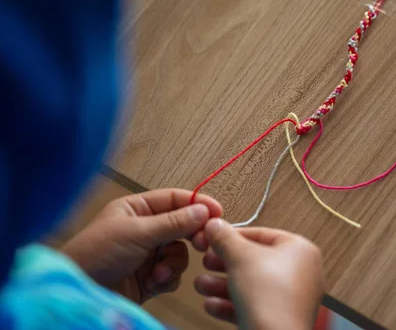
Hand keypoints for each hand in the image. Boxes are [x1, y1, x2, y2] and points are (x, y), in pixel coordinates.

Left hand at [61, 189, 221, 303]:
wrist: (79, 294)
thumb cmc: (96, 254)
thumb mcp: (136, 233)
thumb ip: (173, 222)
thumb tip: (203, 210)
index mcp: (137, 209)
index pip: (174, 200)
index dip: (197, 203)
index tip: (217, 212)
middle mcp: (144, 229)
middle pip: (182, 226)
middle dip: (191, 236)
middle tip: (201, 243)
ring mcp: (147, 254)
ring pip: (180, 252)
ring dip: (174, 263)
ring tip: (159, 272)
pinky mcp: (150, 277)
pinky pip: (173, 273)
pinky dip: (168, 278)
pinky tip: (154, 282)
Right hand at [192, 219, 323, 328]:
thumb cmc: (269, 296)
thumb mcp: (240, 257)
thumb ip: (225, 238)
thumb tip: (215, 224)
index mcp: (301, 251)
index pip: (264, 234)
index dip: (234, 235)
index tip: (214, 237)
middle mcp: (302, 274)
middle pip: (255, 261)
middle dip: (225, 263)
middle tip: (206, 261)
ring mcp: (292, 299)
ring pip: (252, 286)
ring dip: (222, 285)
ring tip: (201, 285)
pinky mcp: (281, 320)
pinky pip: (254, 306)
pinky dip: (232, 305)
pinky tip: (211, 305)